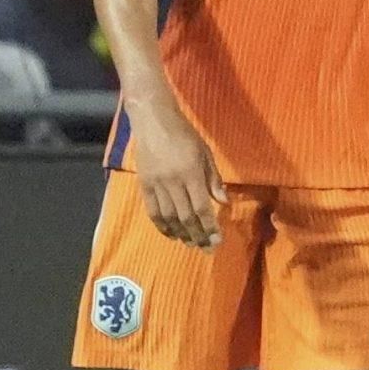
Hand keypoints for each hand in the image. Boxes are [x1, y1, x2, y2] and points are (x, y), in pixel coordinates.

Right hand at [129, 101, 225, 248]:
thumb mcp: (205, 154)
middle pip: (186, 216)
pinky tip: (170, 234)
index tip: (217, 240)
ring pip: (169, 217)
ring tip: (190, 244)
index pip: (202, 207)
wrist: (153, 121)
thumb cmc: (185, 135)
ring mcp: (157, 184)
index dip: (210, 226)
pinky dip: (161, 225)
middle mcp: (174, 182)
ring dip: (180, 233)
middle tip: (206, 248)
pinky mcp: (144, 184)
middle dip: (197, 235)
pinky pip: (153, 210)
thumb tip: (224, 202)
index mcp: (191, 173)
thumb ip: (214, 179)